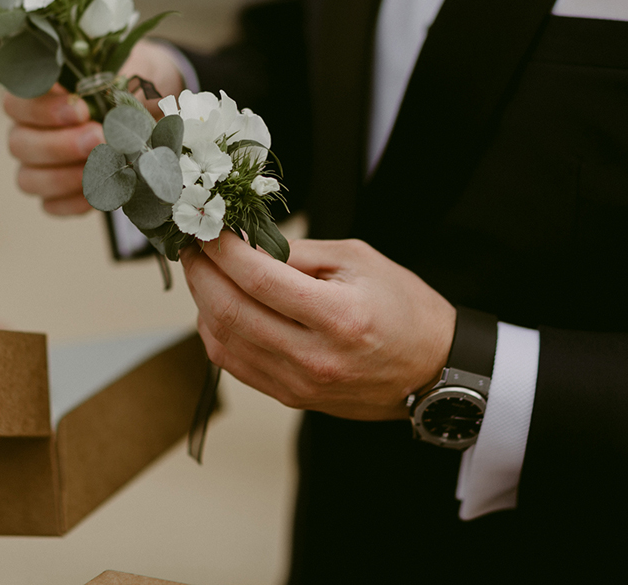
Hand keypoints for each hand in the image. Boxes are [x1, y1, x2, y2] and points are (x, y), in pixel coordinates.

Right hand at [4, 39, 183, 215]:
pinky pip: (52, 205)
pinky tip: (105, 192)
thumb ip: (122, 78)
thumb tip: (116, 99)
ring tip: (105, 167)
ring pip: (28, 179)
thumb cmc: (135, 82)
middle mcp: (29, 128)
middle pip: (19, 143)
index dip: (42, 109)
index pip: (16, 100)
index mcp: (39, 92)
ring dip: (65, 177)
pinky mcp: (58, 193)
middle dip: (59, 145)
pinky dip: (76, 202)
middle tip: (98, 139)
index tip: (81, 110)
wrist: (154, 108)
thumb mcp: (136, 70)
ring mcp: (39, 164)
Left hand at [181, 233, 454, 420]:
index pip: (258, 279)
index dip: (222, 250)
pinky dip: (216, 332)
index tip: (208, 228)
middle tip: (193, 245)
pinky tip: (218, 306)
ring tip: (204, 271)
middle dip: (201, 273)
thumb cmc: (404, 308)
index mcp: (338, 316)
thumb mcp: (359, 260)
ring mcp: (300, 384)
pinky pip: (235, 365)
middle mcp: (314, 357)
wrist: (434, 369)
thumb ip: (299, 252)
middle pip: (230, 312)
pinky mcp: (291, 398)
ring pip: (223, 342)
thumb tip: (245, 242)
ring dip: (202, 302)